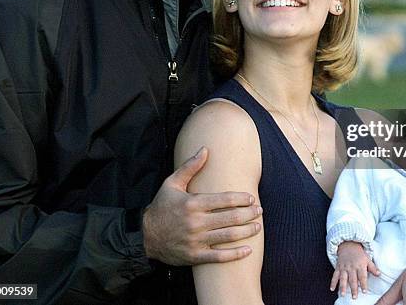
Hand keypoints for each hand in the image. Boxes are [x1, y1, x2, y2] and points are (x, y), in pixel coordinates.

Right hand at [142, 147, 262, 265]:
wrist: (145, 236)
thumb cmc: (161, 207)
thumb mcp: (171, 184)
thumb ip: (190, 167)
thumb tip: (205, 149)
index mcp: (193, 203)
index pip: (225, 199)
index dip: (241, 199)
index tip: (251, 198)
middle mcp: (196, 222)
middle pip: (231, 217)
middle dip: (249, 214)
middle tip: (259, 210)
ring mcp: (196, 240)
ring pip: (228, 236)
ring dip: (247, 231)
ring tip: (257, 226)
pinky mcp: (194, 256)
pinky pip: (219, 257)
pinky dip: (235, 255)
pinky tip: (248, 249)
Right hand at [331, 241, 379, 298]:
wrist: (348, 244)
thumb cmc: (359, 253)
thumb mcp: (367, 259)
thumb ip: (372, 268)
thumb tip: (379, 274)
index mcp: (360, 265)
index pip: (362, 276)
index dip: (363, 284)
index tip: (364, 291)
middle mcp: (351, 267)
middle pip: (353, 279)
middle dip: (353, 288)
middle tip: (354, 297)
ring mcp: (344, 267)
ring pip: (343, 278)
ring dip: (343, 286)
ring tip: (343, 294)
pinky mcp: (338, 267)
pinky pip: (335, 275)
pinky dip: (333, 282)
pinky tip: (332, 288)